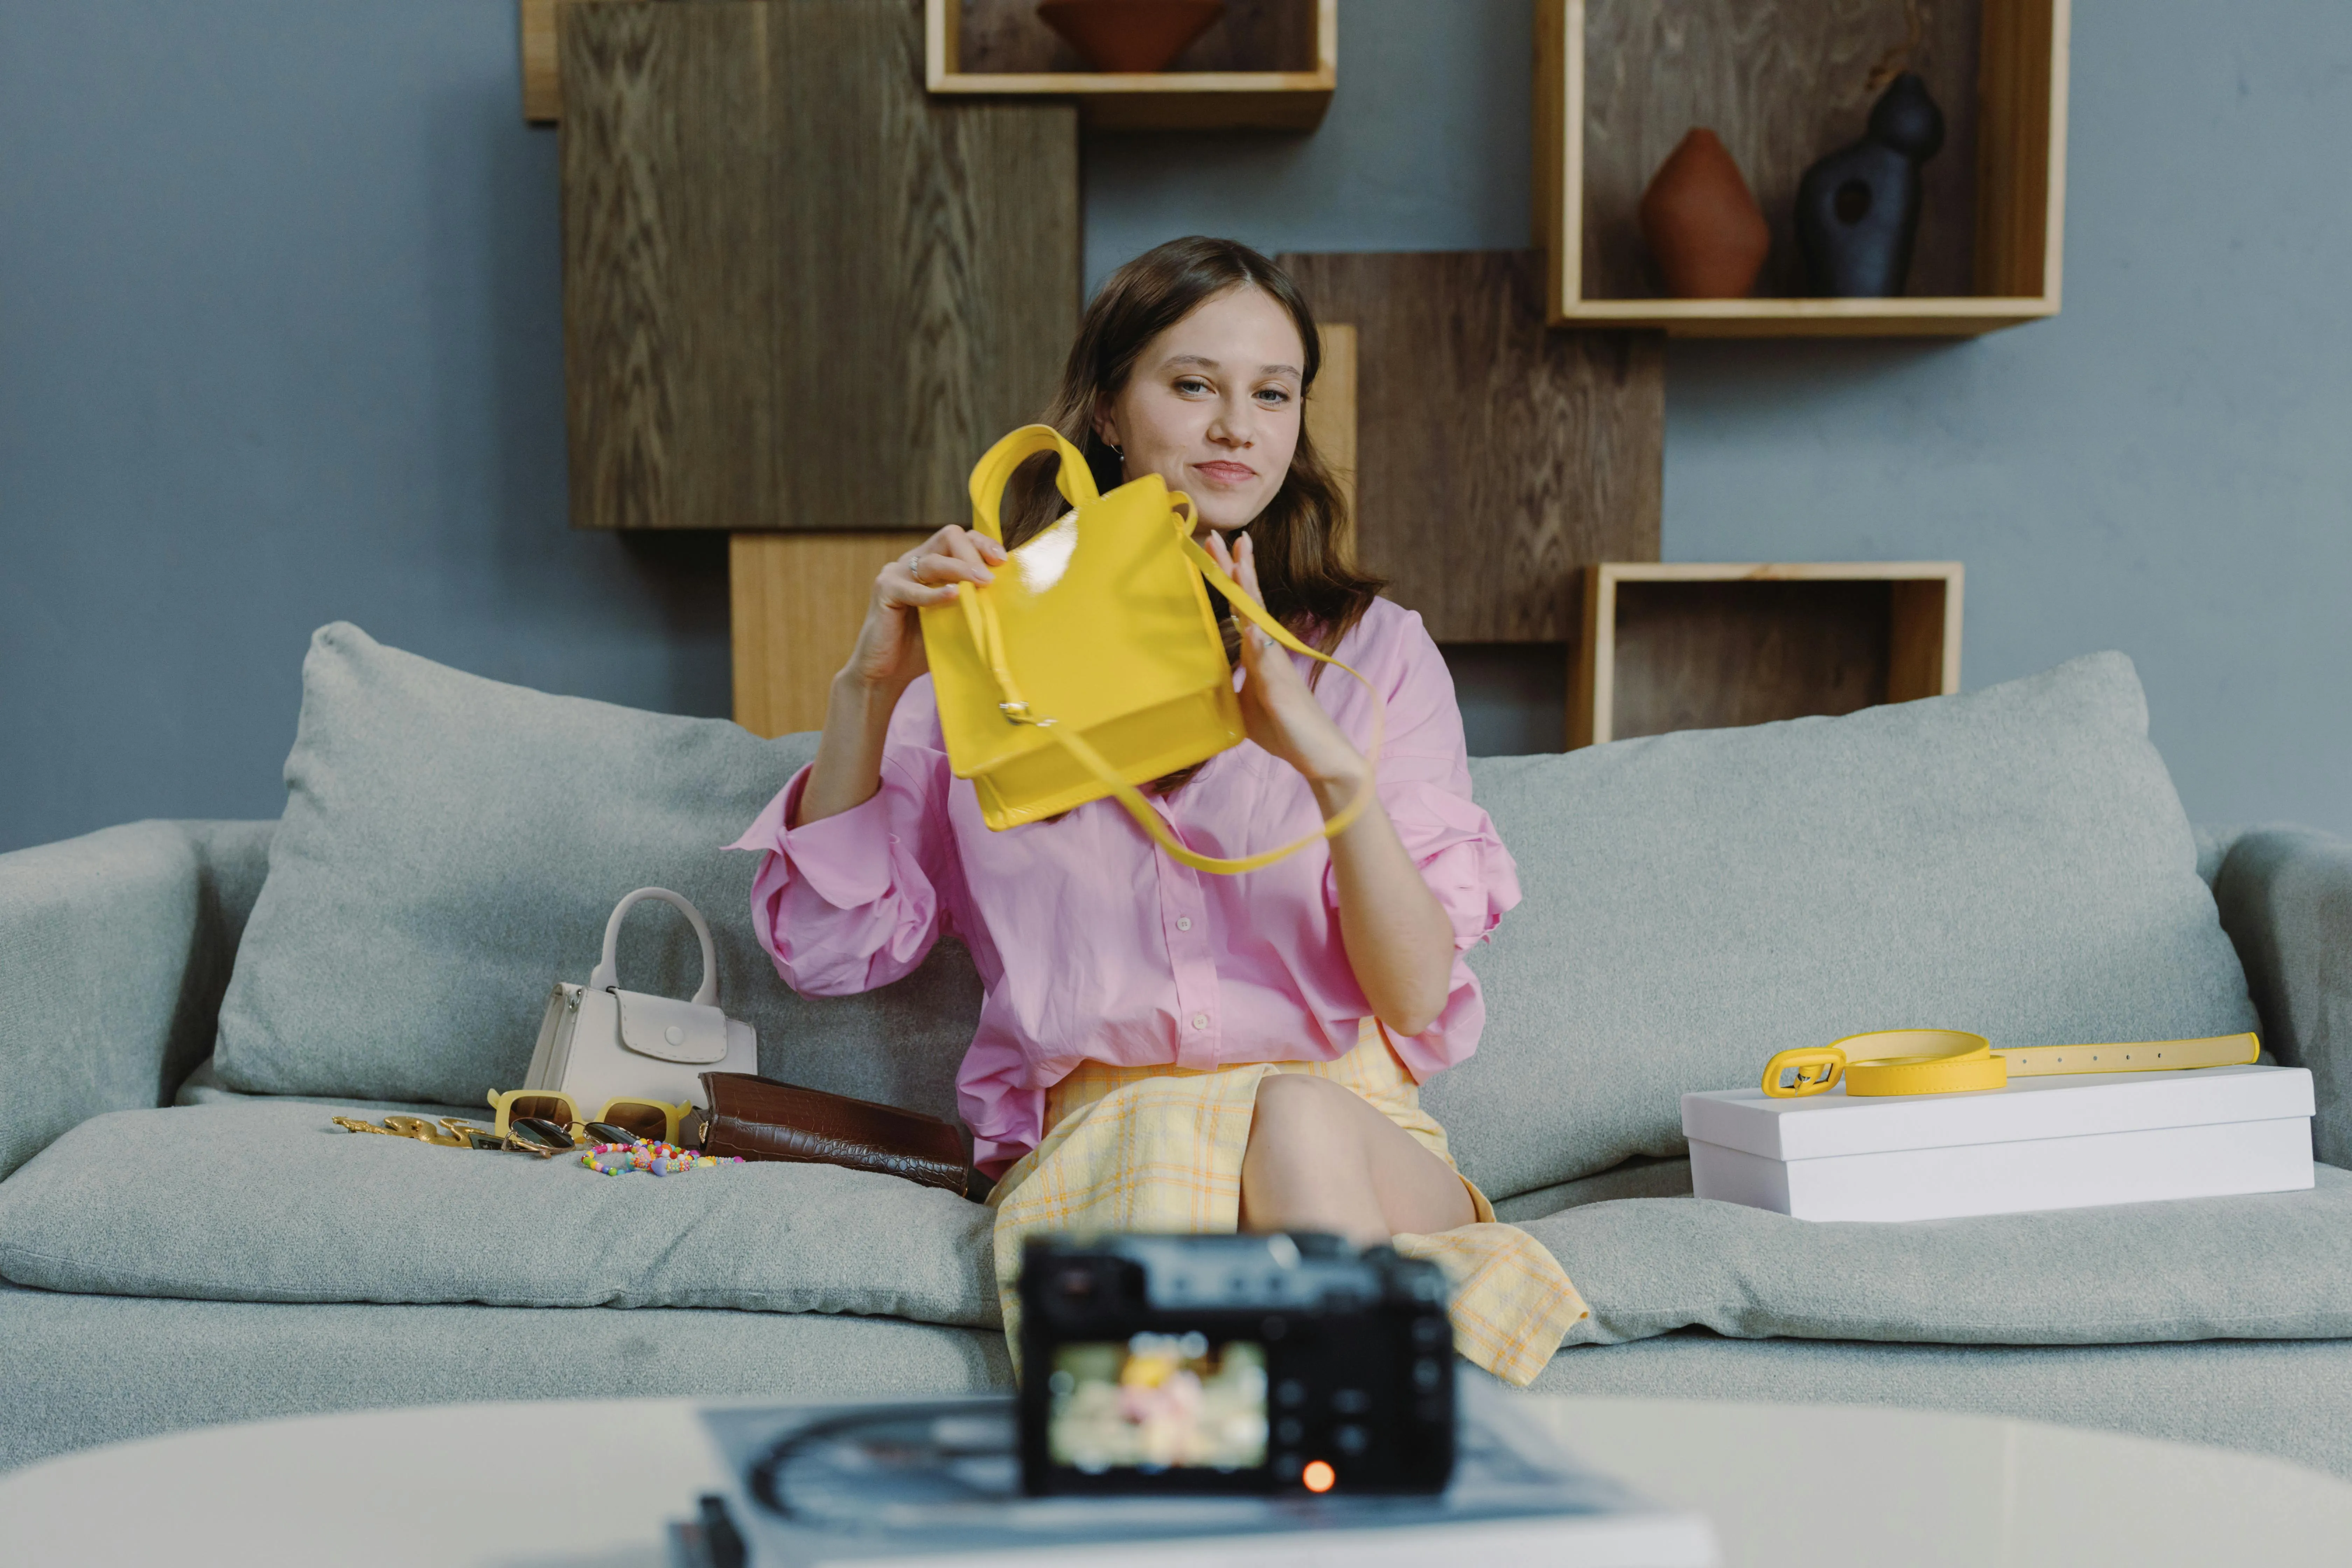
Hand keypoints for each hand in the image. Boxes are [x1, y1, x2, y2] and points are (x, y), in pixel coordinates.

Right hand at [840, 525, 1005, 696]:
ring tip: (982, 582)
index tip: (1003, 561)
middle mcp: (913, 561)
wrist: (887, 673)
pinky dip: (934, 593)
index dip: (983, 544)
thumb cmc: (922, 647)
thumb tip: (1008, 596)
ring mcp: (896, 573)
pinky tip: (952, 595)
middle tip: (991, 577)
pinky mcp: (884, 590)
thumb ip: (971, 602)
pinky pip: (912, 588)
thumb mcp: (954, 619)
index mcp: (930, 563)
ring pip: (933, 560)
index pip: (960, 538)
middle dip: (974, 552)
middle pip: (948, 537)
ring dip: (961, 569)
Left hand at [1203, 531, 1368, 816]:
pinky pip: (1268, 661)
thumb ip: (1232, 683)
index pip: (1240, 607)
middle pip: (1250, 601)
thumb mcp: (1246, 705)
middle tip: (1220, 534)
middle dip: (1236, 567)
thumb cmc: (1286, 730)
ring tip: (1239, 561)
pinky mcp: (1282, 689)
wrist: (1319, 756)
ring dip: (1248, 591)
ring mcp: (1277, 667)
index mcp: (1260, 652)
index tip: (1214, 548)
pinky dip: (1259, 642)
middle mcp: (1270, 651)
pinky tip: (1250, 625)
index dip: (1229, 577)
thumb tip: (1210, 676)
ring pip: (1260, 620)